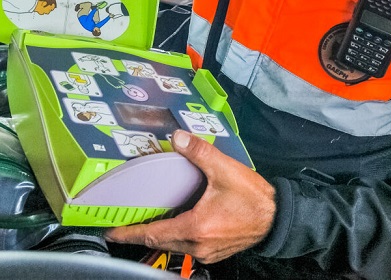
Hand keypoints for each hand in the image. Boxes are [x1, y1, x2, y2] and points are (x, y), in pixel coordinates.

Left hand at [105, 129, 275, 263]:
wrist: (278, 218)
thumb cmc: (255, 200)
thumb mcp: (225, 170)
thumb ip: (200, 152)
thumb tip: (179, 138)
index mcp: (196, 228)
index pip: (153, 234)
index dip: (129, 233)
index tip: (112, 232)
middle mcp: (198, 245)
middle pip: (160, 242)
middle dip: (141, 234)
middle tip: (124, 224)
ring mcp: (207, 252)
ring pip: (174, 246)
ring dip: (160, 234)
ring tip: (147, 221)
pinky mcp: (215, 252)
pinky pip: (188, 248)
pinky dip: (177, 237)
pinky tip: (177, 223)